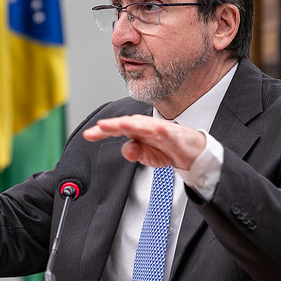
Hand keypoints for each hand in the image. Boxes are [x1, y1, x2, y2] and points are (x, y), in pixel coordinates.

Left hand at [82, 115, 205, 169]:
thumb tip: (126, 149)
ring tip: (122, 124)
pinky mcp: (175, 136)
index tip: (88, 135)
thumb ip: (134, 153)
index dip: (102, 132)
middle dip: (114, 125)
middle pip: (128, 124)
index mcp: (138, 132)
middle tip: (100, 126)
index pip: (117, 129)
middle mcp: (147, 128)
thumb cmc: (169, 149)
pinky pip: (168, 133)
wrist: (193, 151)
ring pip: (146, 125)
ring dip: (135, 124)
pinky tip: (156, 129)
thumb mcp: (147, 156)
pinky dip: (162, 130)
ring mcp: (161, 130)